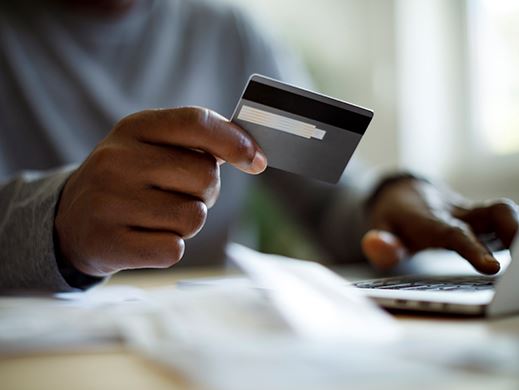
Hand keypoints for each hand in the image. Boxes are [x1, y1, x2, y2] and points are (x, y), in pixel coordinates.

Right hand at [55, 107, 266, 275]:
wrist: (72, 221)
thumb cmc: (129, 181)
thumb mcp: (151, 147)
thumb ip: (197, 143)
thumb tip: (252, 155)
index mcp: (134, 128)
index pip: (196, 122)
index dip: (235, 142)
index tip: (257, 161)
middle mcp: (117, 160)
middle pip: (205, 176)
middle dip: (206, 192)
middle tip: (181, 195)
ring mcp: (108, 201)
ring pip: (193, 217)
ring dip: (187, 223)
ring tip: (158, 217)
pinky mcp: (108, 242)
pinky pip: (173, 249)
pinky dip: (170, 247)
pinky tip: (146, 238)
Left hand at [361, 177, 518, 273]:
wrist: (405, 193)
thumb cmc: (395, 217)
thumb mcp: (380, 230)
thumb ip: (381, 243)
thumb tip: (375, 245)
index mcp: (429, 218)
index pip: (452, 233)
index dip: (472, 249)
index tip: (492, 267)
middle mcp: (456, 212)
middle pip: (492, 213)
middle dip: (511, 230)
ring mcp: (472, 213)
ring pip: (502, 213)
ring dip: (516, 231)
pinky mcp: (482, 216)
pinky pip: (504, 220)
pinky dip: (513, 233)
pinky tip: (515, 257)